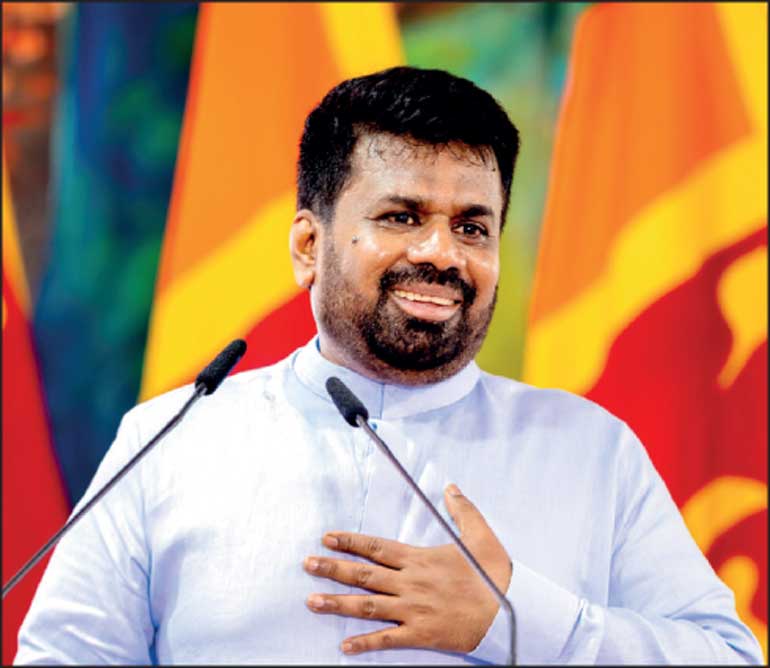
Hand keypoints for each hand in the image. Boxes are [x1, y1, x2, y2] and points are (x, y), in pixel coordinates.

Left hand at [303, 483, 511, 655]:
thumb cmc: (495, 574)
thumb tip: (450, 487)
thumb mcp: (481, 534)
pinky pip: (388, 639)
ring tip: (311, 601)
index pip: (376, 547)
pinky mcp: (421, 634)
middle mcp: (411, 583)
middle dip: (333, 568)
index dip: (350, 542)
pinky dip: (365, 643)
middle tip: (307, 564)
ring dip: (337, 603)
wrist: (510, 612)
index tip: (327, 538)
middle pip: (364, 574)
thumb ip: (462, 510)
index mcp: (419, 559)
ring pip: (368, 605)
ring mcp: (413, 609)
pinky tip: (345, 646)